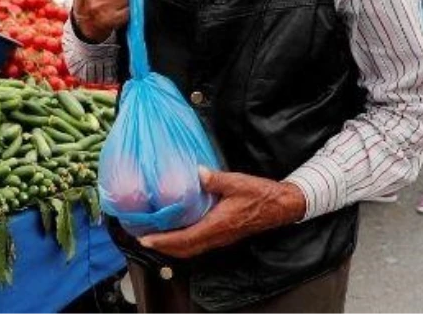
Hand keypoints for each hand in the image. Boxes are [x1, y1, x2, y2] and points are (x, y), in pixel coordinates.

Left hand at [139, 168, 307, 258]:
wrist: (281, 206)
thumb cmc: (260, 194)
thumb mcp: (237, 182)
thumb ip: (216, 179)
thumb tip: (198, 172)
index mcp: (218, 226)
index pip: (185, 239)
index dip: (164, 241)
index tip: (146, 239)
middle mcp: (217, 236)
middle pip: (184, 249)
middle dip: (162, 247)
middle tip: (142, 238)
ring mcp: (220, 238)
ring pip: (191, 249)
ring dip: (172, 246)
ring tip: (154, 237)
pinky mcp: (223, 235)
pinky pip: (198, 244)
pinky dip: (183, 242)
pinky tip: (175, 232)